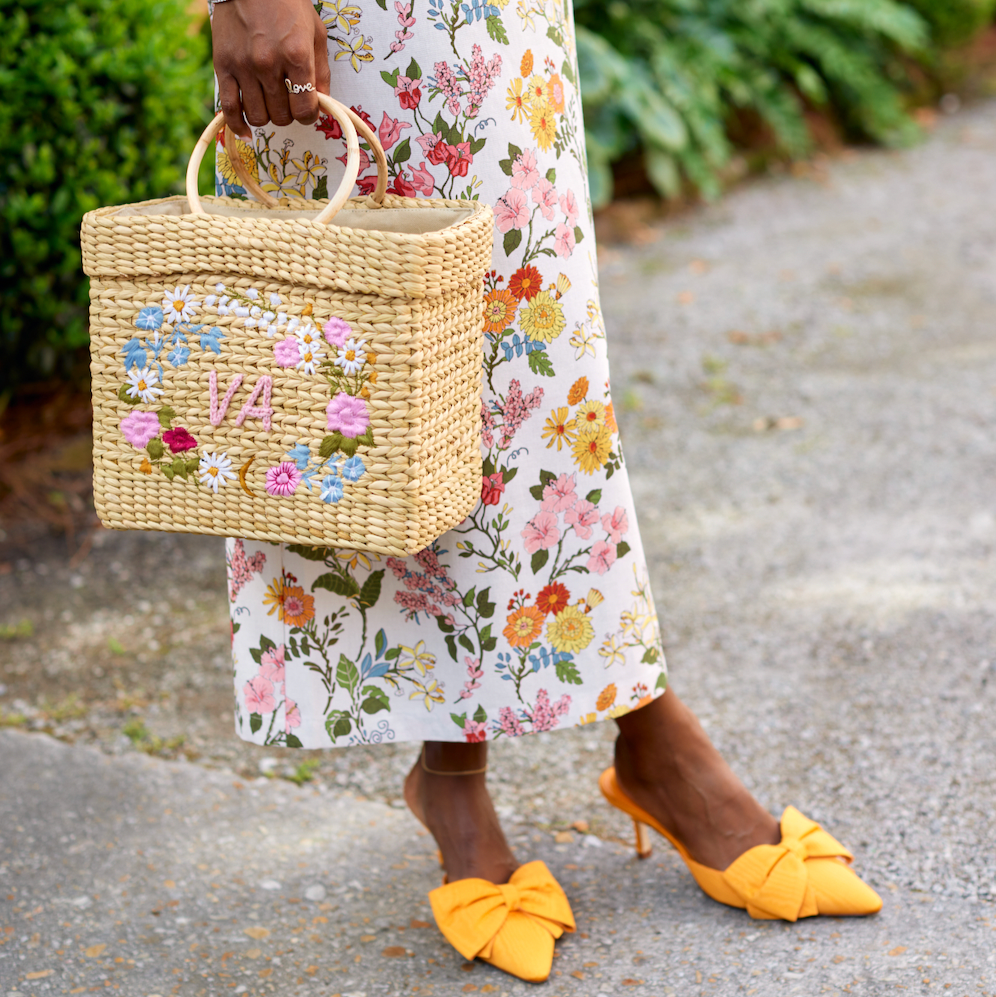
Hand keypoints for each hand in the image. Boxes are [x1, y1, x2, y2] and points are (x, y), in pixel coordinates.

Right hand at [212, 0, 330, 138]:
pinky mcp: (223, 66)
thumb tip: (323, 105)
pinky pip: (229, 109)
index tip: (307, 108)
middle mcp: (268, 64)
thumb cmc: (287, 6)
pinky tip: (246, 131)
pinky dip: (237, 125)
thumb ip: (321, 72)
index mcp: (296, 56)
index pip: (304, 110)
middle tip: (287, 97)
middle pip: (282, 117)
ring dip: (267, 115)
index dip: (308, 114)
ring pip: (258, 117)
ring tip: (269, 100)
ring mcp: (243, 66)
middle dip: (288, 113)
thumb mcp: (315, 34)